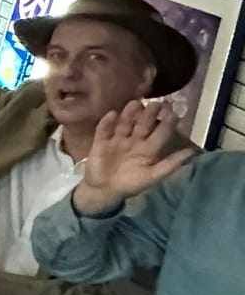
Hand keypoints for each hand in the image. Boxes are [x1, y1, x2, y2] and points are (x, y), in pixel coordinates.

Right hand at [74, 101, 193, 210]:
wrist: (103, 191)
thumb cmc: (130, 184)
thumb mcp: (152, 176)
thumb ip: (170, 164)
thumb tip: (193, 152)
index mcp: (148, 149)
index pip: (160, 133)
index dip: (167, 123)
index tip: (173, 112)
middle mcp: (134, 141)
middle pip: (142, 125)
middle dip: (149, 115)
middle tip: (156, 103)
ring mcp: (117, 140)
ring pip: (125, 124)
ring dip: (130, 114)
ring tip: (136, 103)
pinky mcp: (100, 142)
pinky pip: (104, 130)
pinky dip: (107, 122)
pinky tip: (112, 114)